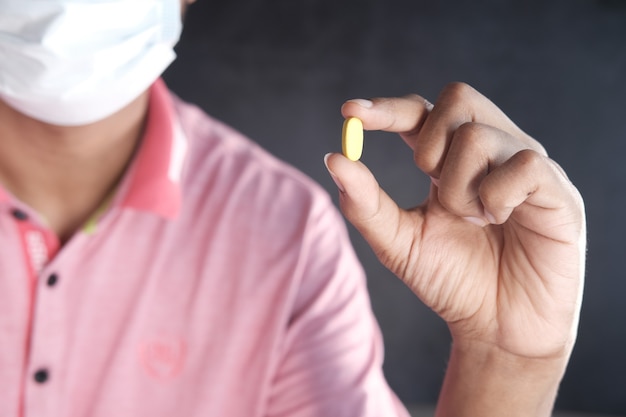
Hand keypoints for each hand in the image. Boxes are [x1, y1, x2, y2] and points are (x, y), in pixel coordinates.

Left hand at [324, 82, 585, 361]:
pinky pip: (523, 164)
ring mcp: (524, 164)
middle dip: (430, 147)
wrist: (495, 327)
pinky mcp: (556, 188)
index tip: (351, 112)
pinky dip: (497, 197)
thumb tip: (333, 159)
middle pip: (457, 98)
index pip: (421, 111)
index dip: (388, 108)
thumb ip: (366, 204)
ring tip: (474, 221)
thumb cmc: (451, 281)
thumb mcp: (399, 244)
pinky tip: (500, 220)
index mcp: (450, 160)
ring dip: (460, 187)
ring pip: (480, 136)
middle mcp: (489, 152)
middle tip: (434, 191)